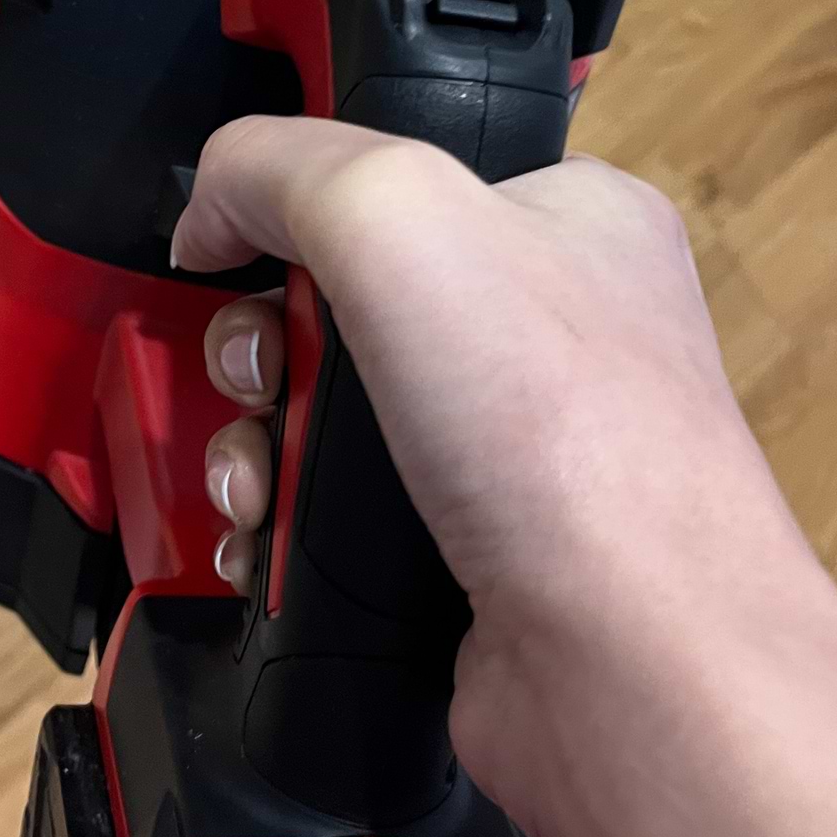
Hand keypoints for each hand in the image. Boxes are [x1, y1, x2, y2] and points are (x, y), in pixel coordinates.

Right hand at [172, 117, 814, 833]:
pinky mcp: (461, 551)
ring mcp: (505, 449)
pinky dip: (277, 527)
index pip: (399, 166)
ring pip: (319, 410)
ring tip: (253, 484)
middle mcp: (544, 327)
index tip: (235, 248)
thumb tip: (208, 212)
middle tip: (257, 379)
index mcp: (567, 217)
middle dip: (259, 342)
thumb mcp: (399, 215)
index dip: (297, 202)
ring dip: (253, 442)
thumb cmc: (555, 430)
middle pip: (336, 295)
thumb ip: (281, 168)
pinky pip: (330, 512)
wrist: (627, 670)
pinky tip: (263, 541)